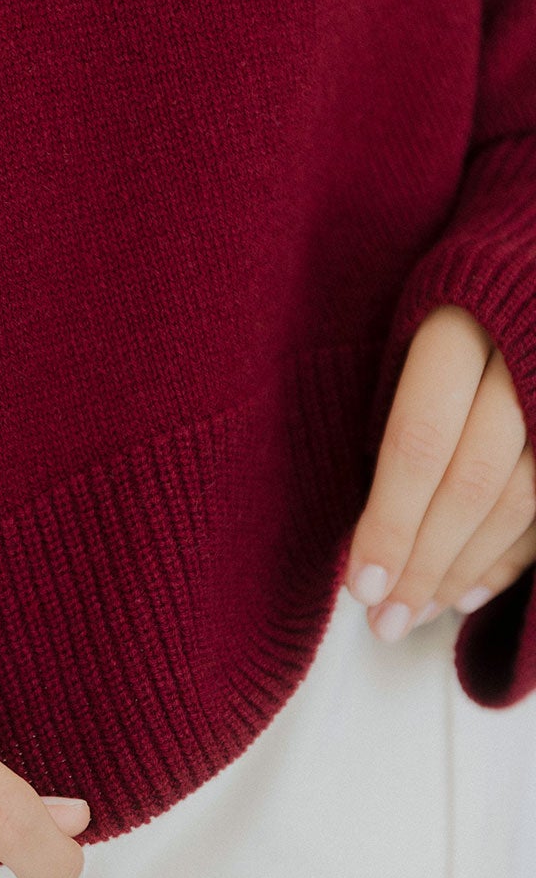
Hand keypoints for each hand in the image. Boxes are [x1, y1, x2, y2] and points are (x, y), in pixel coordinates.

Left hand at [345, 303, 535, 640]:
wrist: (531, 256)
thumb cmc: (455, 292)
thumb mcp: (412, 321)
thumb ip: (394, 403)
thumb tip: (358, 523)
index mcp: (462, 319)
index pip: (420, 441)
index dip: (390, 522)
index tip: (359, 585)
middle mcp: (527, 354)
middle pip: (474, 483)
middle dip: (424, 563)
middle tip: (384, 620)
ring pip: (522, 502)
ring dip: (465, 570)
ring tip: (417, 613)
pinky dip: (512, 557)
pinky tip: (470, 590)